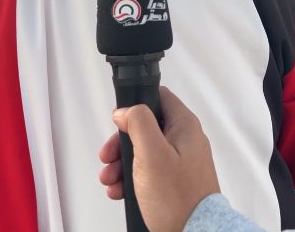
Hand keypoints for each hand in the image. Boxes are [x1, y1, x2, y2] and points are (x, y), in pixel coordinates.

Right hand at [98, 87, 219, 231]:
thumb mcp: (152, 152)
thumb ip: (139, 123)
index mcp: (184, 126)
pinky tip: (120, 189)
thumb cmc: (178, 198)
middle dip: (121, 143)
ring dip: (122, 163)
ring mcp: (181, 161)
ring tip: (111, 179)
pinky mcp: (176, 180)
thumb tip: (126, 110)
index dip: (135, 105)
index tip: (119, 121)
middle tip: (109, 156)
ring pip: (143, 151)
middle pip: (145, 127)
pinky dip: (131, 178)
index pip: (158, 97)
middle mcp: (185, 140)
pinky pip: (148, 171)